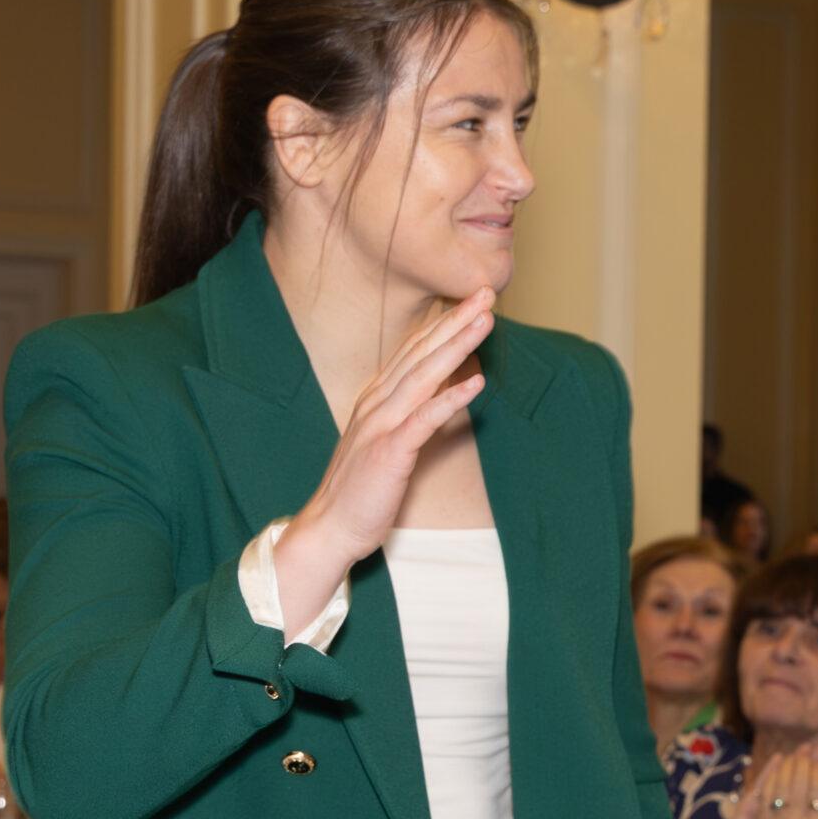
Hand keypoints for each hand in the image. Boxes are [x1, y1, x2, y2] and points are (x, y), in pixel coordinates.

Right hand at [277, 290, 495, 587]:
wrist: (330, 527)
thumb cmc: (361, 488)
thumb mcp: (388, 441)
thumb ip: (412, 414)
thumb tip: (445, 392)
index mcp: (377, 398)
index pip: (414, 350)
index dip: (445, 323)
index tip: (474, 300)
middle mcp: (377, 402)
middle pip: (422, 351)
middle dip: (456, 320)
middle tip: (487, 292)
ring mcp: (381, 425)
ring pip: (424, 375)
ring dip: (457, 345)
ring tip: (485, 321)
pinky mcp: (389, 452)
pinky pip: (425, 419)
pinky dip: (451, 398)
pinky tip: (477, 382)